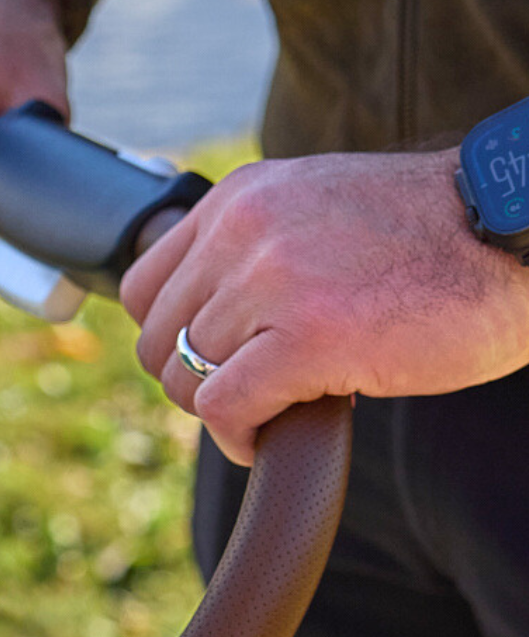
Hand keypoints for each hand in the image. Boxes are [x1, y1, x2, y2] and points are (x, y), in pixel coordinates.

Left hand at [122, 150, 528, 464]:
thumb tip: (202, 322)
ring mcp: (274, 282)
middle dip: (198, 381)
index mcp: (242, 198)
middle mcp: (246, 230)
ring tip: (278, 409)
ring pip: (187, 378)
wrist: (515, 236)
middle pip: (159, 341)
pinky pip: (224, 409)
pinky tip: (273, 436)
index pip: (144, 286)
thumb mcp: (319, 213)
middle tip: (253, 392)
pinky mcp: (307, 337)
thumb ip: (257, 247)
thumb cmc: (431, 241)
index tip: (213, 360)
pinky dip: (240, 438)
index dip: (169, 338)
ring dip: (226, 411)